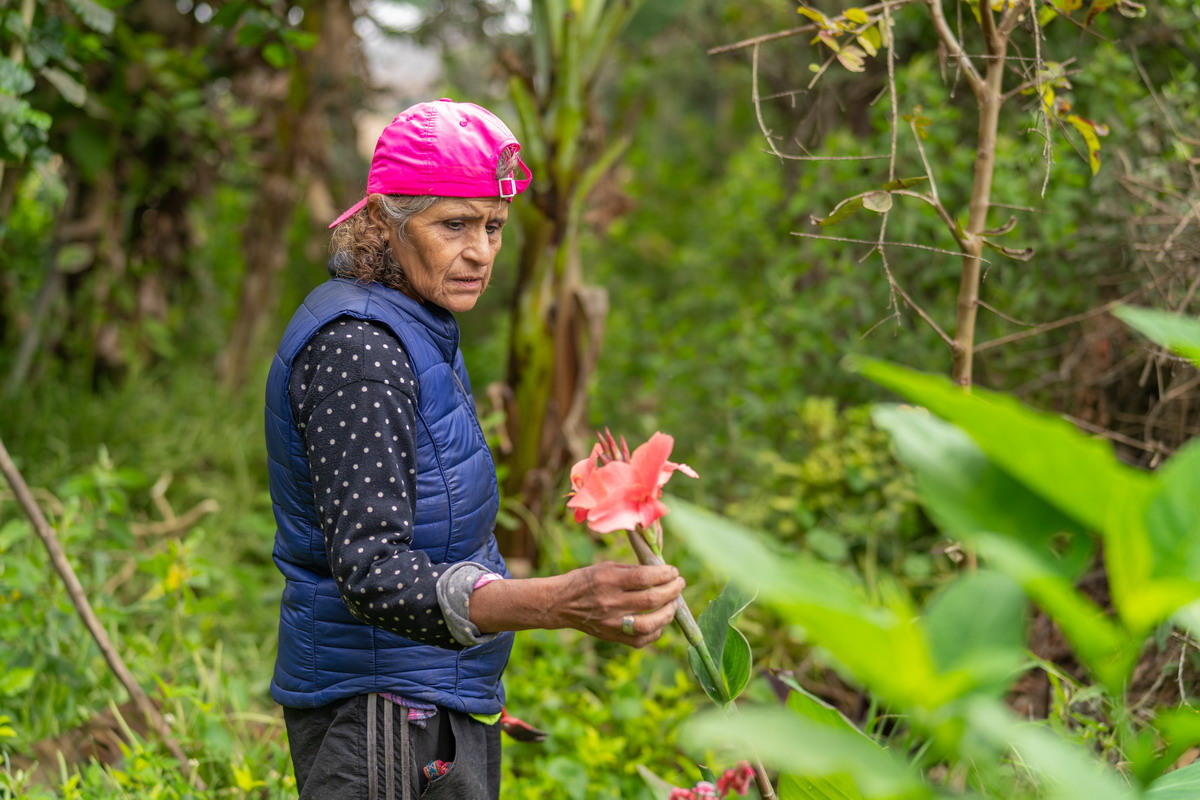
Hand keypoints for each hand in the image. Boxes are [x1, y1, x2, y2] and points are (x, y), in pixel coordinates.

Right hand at [554, 562, 684, 647]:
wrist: (561, 603)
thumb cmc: (586, 580)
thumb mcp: (606, 567)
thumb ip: (633, 570)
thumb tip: (661, 572)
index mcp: (609, 580)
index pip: (644, 577)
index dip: (664, 574)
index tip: (673, 571)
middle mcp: (611, 602)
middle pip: (651, 600)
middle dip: (672, 590)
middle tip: (679, 584)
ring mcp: (612, 623)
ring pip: (650, 624)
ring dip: (668, 613)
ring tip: (673, 603)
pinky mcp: (612, 637)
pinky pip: (642, 639)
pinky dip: (656, 631)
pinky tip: (659, 620)